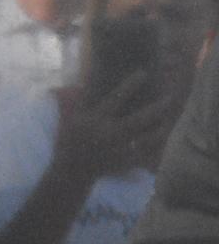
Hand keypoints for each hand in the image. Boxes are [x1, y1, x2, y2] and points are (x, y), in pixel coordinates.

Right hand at [54, 79, 175, 179]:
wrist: (74, 169)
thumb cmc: (72, 138)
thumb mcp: (74, 116)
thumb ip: (85, 97)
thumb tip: (94, 76)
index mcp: (98, 119)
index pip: (116, 98)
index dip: (131, 85)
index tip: (144, 73)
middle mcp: (111, 133)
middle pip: (139, 119)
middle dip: (156, 108)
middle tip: (170, 96)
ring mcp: (121, 149)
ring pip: (148, 138)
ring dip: (161, 128)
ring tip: (171, 118)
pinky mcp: (126, 162)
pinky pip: (147, 154)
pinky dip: (157, 147)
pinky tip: (164, 139)